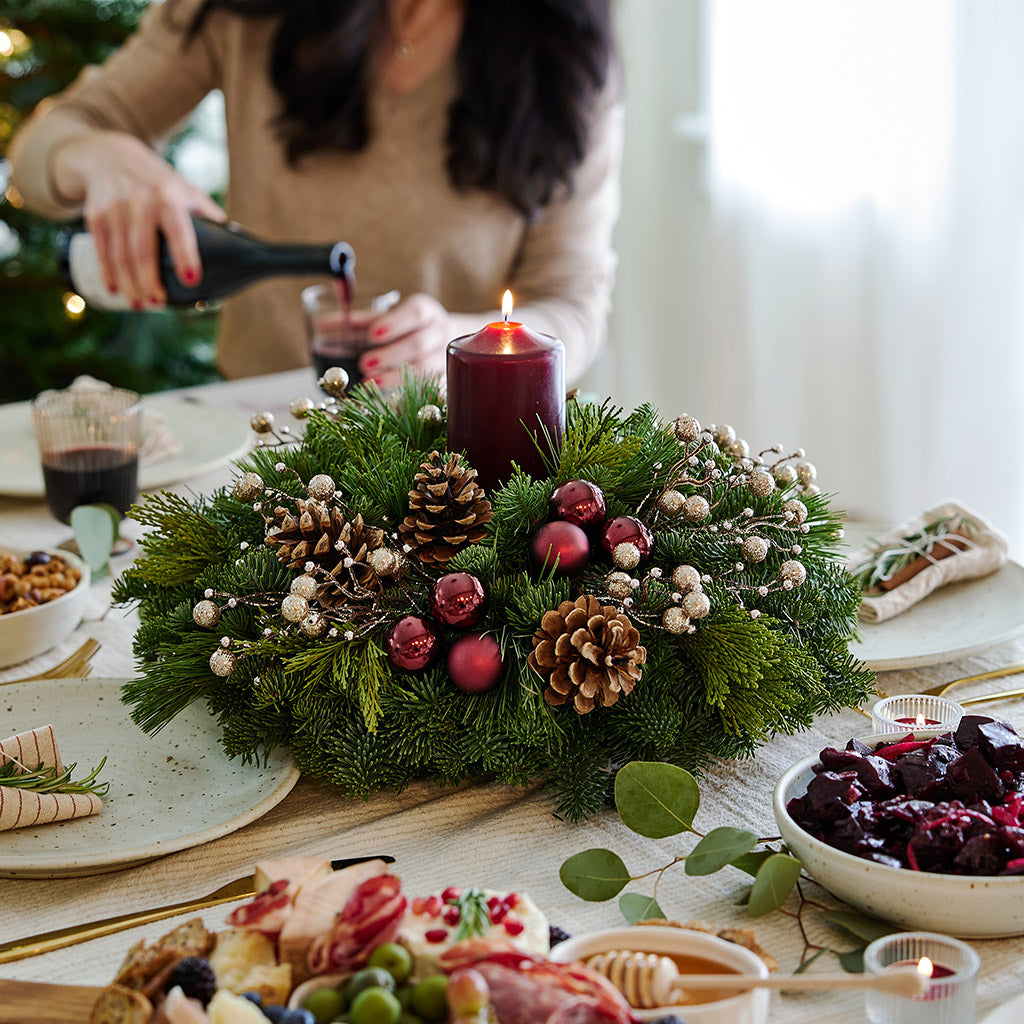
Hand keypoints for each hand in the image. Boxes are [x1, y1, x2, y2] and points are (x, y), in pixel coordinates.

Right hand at [52, 130, 225, 308]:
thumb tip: (238, 247)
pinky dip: (108, 272)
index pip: (178, 230)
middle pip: (143, 249)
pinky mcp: (96, 214)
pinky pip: (102, 249)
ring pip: (120, 254)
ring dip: (130, 283)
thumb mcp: (186, 191)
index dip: (185, 255)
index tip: (192, 279)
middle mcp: (140, 201)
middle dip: (149, 280)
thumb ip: (209, 216)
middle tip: (158, 304)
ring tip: (141, 305)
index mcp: (169, 196)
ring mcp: (115, 207)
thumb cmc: (159, 183)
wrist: (111, 156)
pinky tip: (115, 290)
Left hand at [360, 293, 451, 389]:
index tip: (373, 334)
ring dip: (394, 377)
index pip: (416, 312)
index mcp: (426, 310)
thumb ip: (360, 322)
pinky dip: (407, 393)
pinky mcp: (444, 379)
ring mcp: (444, 357)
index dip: (395, 323)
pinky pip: (429, 388)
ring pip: (423, 369)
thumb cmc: (407, 328)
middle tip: (364, 364)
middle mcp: (439, 332)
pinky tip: (388, 398)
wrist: (441, 341)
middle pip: (419, 343)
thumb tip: (322, 326)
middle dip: (390, 355)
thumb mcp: (388, 318)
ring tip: (369, 382)